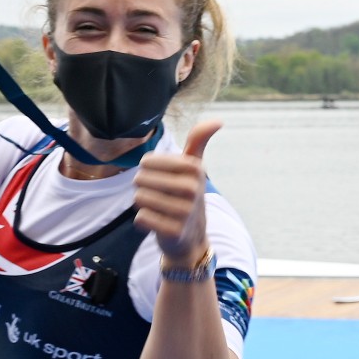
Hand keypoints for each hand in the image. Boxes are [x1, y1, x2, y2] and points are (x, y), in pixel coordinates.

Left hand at [134, 119, 220, 261]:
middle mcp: (193, 189)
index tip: (162, 179)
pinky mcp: (174, 231)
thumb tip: (219, 120)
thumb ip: (198, 141)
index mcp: (194, 169)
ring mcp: (184, 212)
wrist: (190, 238)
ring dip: (143, 205)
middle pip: (140, 179)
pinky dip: (143, 221)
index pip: (147, 161)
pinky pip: (141, 218)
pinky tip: (157, 223)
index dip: (147, 171)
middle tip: (160, 197)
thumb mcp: (194, 167)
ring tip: (159, 209)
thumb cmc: (186, 196)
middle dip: (143, 189)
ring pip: (139, 198)